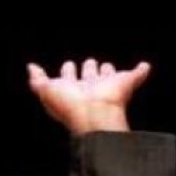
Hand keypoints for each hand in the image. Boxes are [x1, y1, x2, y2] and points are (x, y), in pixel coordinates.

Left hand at [27, 58, 149, 134]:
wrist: (94, 113)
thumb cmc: (68, 104)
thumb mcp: (45, 91)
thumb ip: (37, 80)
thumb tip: (31, 67)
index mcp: (71, 90)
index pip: (69, 77)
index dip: (68, 71)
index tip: (68, 65)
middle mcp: (90, 88)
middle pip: (90, 75)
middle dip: (89, 68)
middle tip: (89, 62)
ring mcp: (108, 86)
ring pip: (109, 75)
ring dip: (108, 70)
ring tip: (106, 67)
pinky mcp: (126, 83)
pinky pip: (137, 74)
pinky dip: (142, 70)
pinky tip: (145, 66)